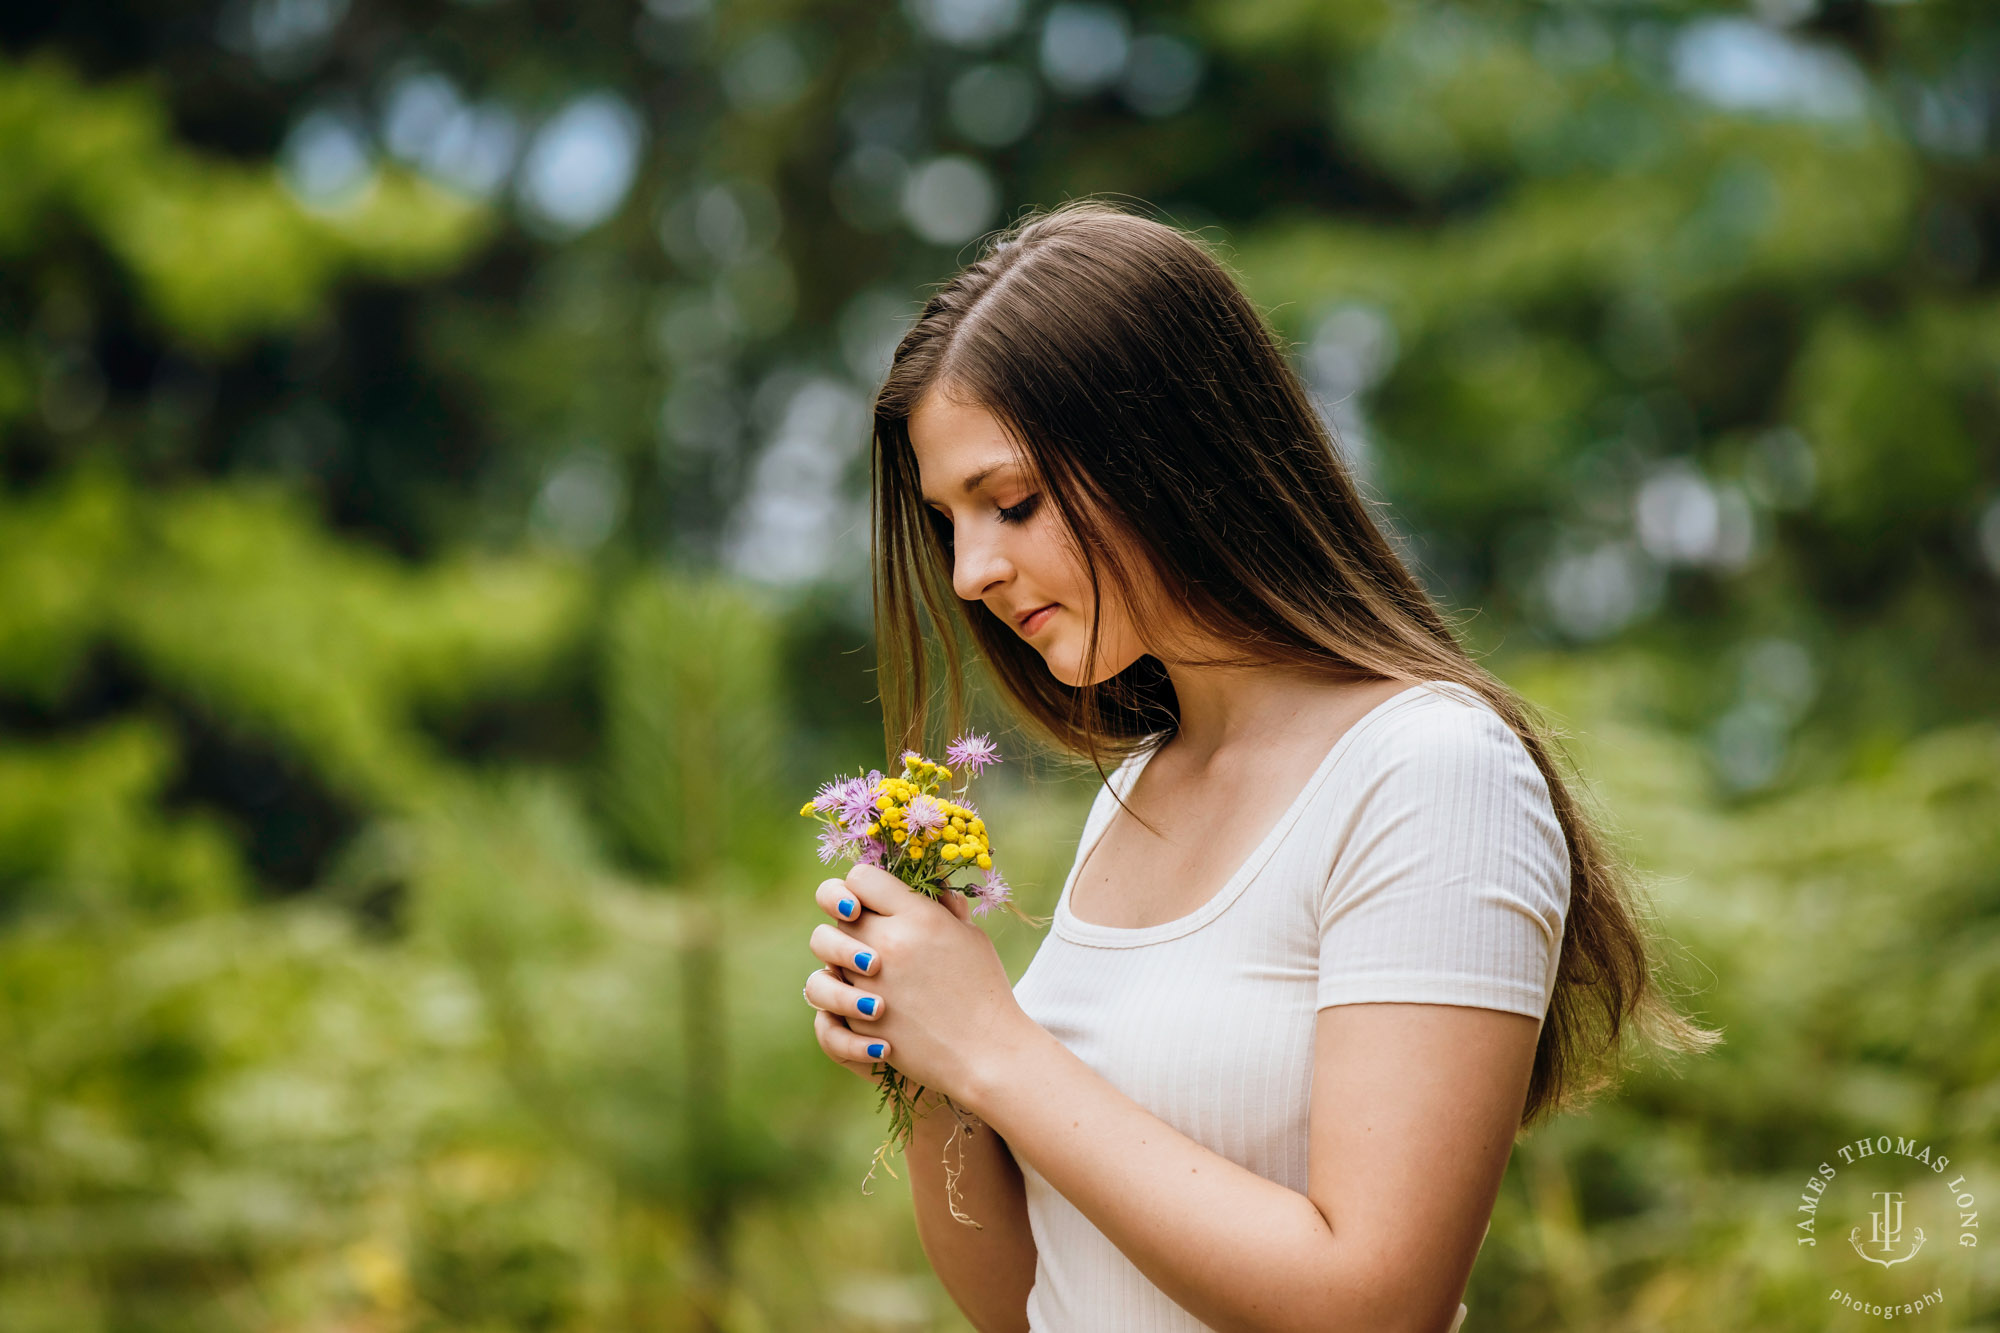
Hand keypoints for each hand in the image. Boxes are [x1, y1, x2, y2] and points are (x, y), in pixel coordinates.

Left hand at [803, 863, 1027, 1104]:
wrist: (984, 1053)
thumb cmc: (984, 991)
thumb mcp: (971, 938)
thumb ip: (943, 907)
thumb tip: (929, 886)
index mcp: (917, 916)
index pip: (861, 877)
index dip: (863, 885)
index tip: (874, 898)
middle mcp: (887, 942)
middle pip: (836, 907)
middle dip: (846, 913)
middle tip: (862, 924)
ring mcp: (868, 980)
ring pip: (825, 948)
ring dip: (841, 950)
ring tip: (863, 962)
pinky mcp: (856, 1016)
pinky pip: (830, 987)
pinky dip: (844, 986)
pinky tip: (868, 993)